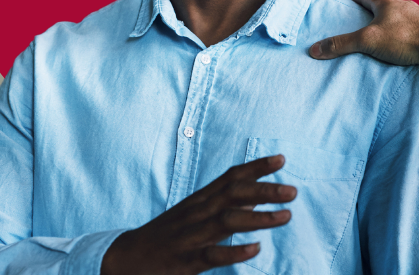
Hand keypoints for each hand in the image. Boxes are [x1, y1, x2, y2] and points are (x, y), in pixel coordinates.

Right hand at [100, 155, 296, 274]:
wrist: (125, 258)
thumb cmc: (168, 235)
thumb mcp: (194, 212)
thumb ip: (223, 201)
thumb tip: (256, 191)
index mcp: (200, 201)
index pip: (231, 178)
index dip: (256, 167)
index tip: (281, 159)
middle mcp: (197, 213)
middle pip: (233, 194)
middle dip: (264, 190)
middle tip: (293, 190)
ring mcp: (191, 236)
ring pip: (227, 220)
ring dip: (258, 217)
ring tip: (285, 216)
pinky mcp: (186, 260)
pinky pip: (212, 254)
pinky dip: (234, 250)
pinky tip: (255, 249)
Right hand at [309, 0, 418, 64]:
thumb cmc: (405, 39)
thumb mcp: (368, 41)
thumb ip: (342, 44)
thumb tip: (315, 49)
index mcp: (386, 3)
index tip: (346, 4)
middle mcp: (403, 4)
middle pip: (384, 5)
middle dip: (373, 13)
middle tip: (362, 23)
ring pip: (401, 16)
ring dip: (392, 23)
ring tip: (383, 36)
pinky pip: (414, 28)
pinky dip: (407, 34)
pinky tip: (405, 45)